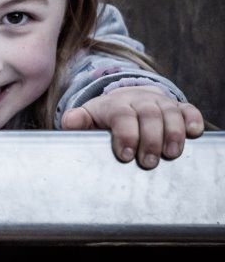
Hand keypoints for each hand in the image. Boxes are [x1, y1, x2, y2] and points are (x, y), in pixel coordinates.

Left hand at [61, 87, 204, 168]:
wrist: (126, 99)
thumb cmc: (106, 116)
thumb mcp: (88, 117)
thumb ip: (77, 121)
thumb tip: (69, 123)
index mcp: (115, 104)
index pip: (122, 116)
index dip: (126, 135)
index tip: (125, 155)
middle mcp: (140, 100)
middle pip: (148, 115)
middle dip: (150, 140)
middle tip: (148, 162)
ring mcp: (160, 103)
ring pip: (170, 113)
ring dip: (173, 134)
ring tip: (171, 154)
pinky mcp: (178, 107)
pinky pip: (188, 110)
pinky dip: (193, 120)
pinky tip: (193, 133)